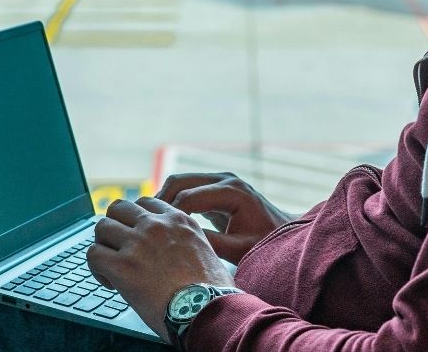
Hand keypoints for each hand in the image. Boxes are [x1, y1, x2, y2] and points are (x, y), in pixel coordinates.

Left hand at [87, 197, 233, 340]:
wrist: (207, 310)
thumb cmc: (211, 290)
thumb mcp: (205, 250)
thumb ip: (185, 241)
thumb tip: (172, 251)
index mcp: (178, 220)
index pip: (144, 203)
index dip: (134, 220)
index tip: (136, 236)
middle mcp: (156, 226)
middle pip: (118, 208)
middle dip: (114, 226)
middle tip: (117, 247)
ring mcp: (137, 244)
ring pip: (102, 227)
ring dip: (103, 246)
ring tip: (111, 266)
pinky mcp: (122, 266)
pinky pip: (93, 255)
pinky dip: (96, 269)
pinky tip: (110, 283)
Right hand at [156, 172, 292, 263]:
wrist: (284, 234)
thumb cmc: (265, 244)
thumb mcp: (239, 248)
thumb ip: (210, 243)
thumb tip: (177, 241)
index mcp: (232, 191)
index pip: (189, 197)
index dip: (169, 215)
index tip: (154, 235)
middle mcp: (224, 179)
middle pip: (179, 181)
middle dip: (160, 202)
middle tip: (144, 225)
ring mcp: (220, 179)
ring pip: (180, 182)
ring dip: (164, 199)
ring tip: (150, 223)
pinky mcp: (215, 186)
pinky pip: (187, 188)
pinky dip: (173, 200)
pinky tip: (163, 220)